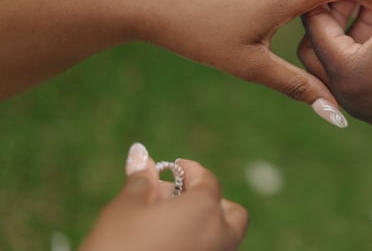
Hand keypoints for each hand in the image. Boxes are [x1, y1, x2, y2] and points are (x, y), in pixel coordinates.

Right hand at [81, 144, 246, 250]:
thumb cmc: (115, 247)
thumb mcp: (125, 209)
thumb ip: (141, 180)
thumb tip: (140, 154)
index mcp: (205, 211)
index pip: (208, 181)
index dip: (190, 170)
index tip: (174, 168)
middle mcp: (219, 237)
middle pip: (231, 214)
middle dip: (211, 203)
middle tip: (179, 200)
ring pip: (223, 239)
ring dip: (203, 226)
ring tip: (164, 224)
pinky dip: (196, 245)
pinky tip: (166, 244)